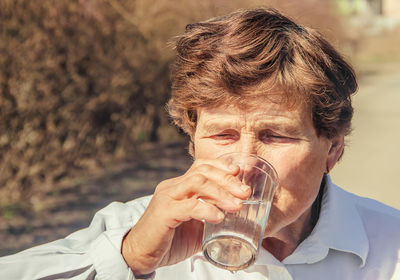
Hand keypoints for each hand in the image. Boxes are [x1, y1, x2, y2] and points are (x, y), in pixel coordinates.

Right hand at [121, 158, 250, 275]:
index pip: (201, 166)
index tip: (239, 174)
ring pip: (196, 182)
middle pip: (202, 171)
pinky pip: (189, 205)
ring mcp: (166, 197)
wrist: (140, 255)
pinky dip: (207, 210)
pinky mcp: (163, 212)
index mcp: (179, 186)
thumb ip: (211, 219)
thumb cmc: (168, 240)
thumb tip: (236, 219)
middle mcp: (172, 187)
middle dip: (227, 180)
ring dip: (220, 192)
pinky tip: (219, 217)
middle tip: (245, 192)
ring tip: (237, 205)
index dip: (221, 167)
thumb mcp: (195, 227)